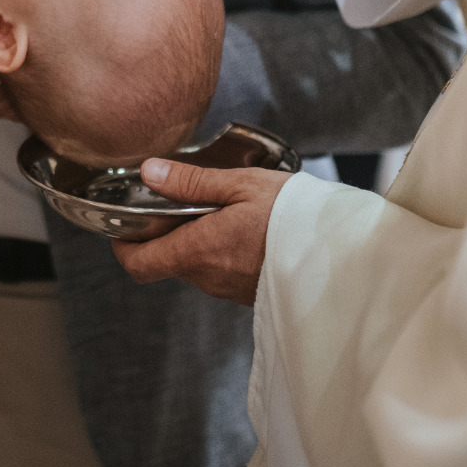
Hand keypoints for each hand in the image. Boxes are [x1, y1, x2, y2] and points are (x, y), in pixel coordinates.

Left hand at [110, 159, 288, 305]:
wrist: (343, 254)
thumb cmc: (294, 216)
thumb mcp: (241, 185)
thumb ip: (191, 181)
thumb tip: (149, 172)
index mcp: (197, 251)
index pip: (138, 265)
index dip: (123, 246)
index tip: (125, 225)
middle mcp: (208, 278)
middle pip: (166, 263)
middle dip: (163, 235)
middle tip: (177, 203)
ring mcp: (229, 290)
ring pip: (195, 267)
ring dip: (194, 242)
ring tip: (216, 209)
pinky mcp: (250, 293)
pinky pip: (221, 273)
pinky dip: (219, 252)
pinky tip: (241, 228)